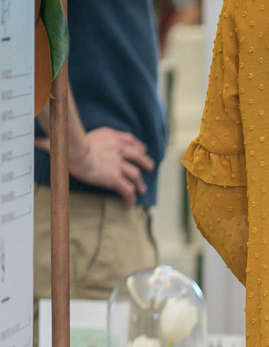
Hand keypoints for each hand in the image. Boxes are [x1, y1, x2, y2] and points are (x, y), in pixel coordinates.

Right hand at [35, 127, 154, 206]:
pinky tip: (131, 203)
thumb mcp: (68, 136)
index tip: (141, 149)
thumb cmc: (67, 143)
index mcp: (110, 137)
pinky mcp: (116, 178)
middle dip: (145, 162)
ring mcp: (119, 164)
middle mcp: (118, 150)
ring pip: (135, 175)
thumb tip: (35, 141)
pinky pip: (127, 189)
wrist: (74, 152)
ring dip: (140, 183)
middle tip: (149, 167)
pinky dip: (130, 197)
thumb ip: (62, 139)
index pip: (129, 140)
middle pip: (138, 156)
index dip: (137, 146)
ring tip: (142, 189)